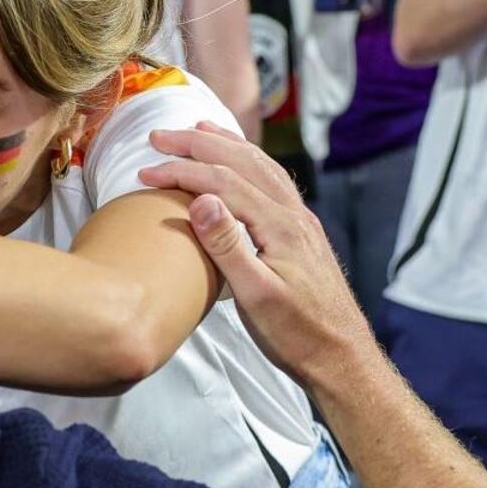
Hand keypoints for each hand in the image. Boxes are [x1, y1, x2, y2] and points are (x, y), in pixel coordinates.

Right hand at [138, 122, 373, 389]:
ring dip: (226, 144)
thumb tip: (201, 199)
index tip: (144, 170)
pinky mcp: (302, 233)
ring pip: (261, 166)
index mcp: (279, 226)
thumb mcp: (255, 296)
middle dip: (199, 143)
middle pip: (242, 162)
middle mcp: (293, 215)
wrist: (341, 357)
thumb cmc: (297, 335)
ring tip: (199, 129)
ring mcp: (301, 222)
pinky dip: (249, 162)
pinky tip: (241, 164)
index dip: (180, 171)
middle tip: (160, 135)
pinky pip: (273, 182)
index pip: (221, 182)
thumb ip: (227, 245)